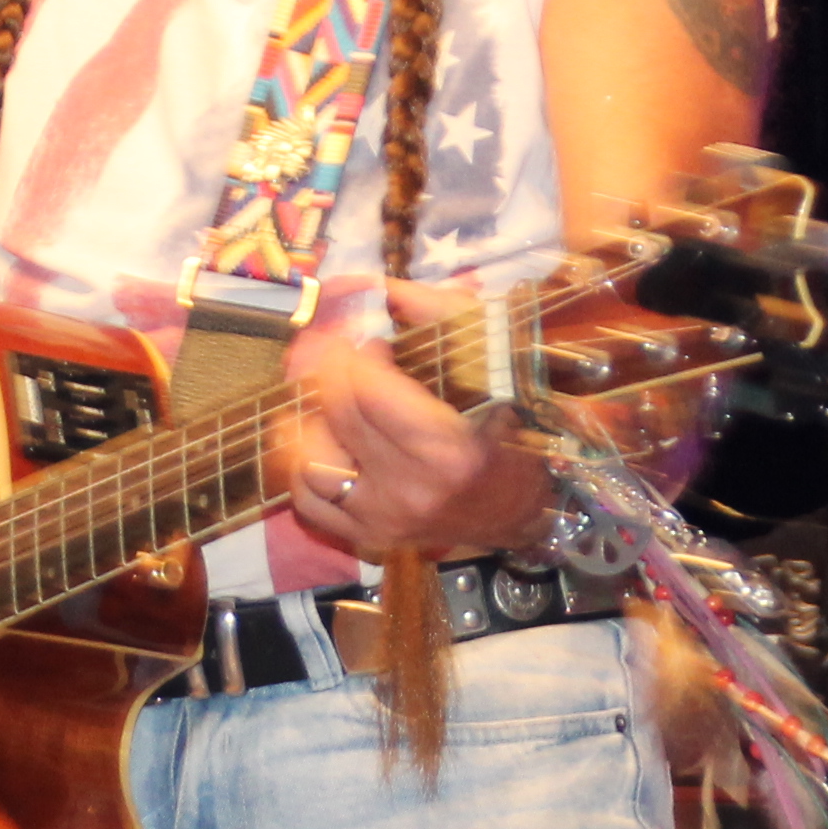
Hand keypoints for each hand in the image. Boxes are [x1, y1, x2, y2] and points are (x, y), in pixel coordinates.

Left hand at [282, 282, 549, 564]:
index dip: (358, 353)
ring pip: (309, 460)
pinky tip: (322, 443)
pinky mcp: (367, 539)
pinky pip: (309, 503)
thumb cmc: (511, 436)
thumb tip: (382, 289)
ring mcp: (383, 520)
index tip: (372, 343)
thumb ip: (438, 318)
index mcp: (447, 450)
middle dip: (332, 373)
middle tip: (343, 358)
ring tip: (329, 400)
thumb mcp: (491, 368)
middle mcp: (409, 490)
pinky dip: (304, 469)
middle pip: (337, 415)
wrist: (523, 514)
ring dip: (310, 420)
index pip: (366, 389)